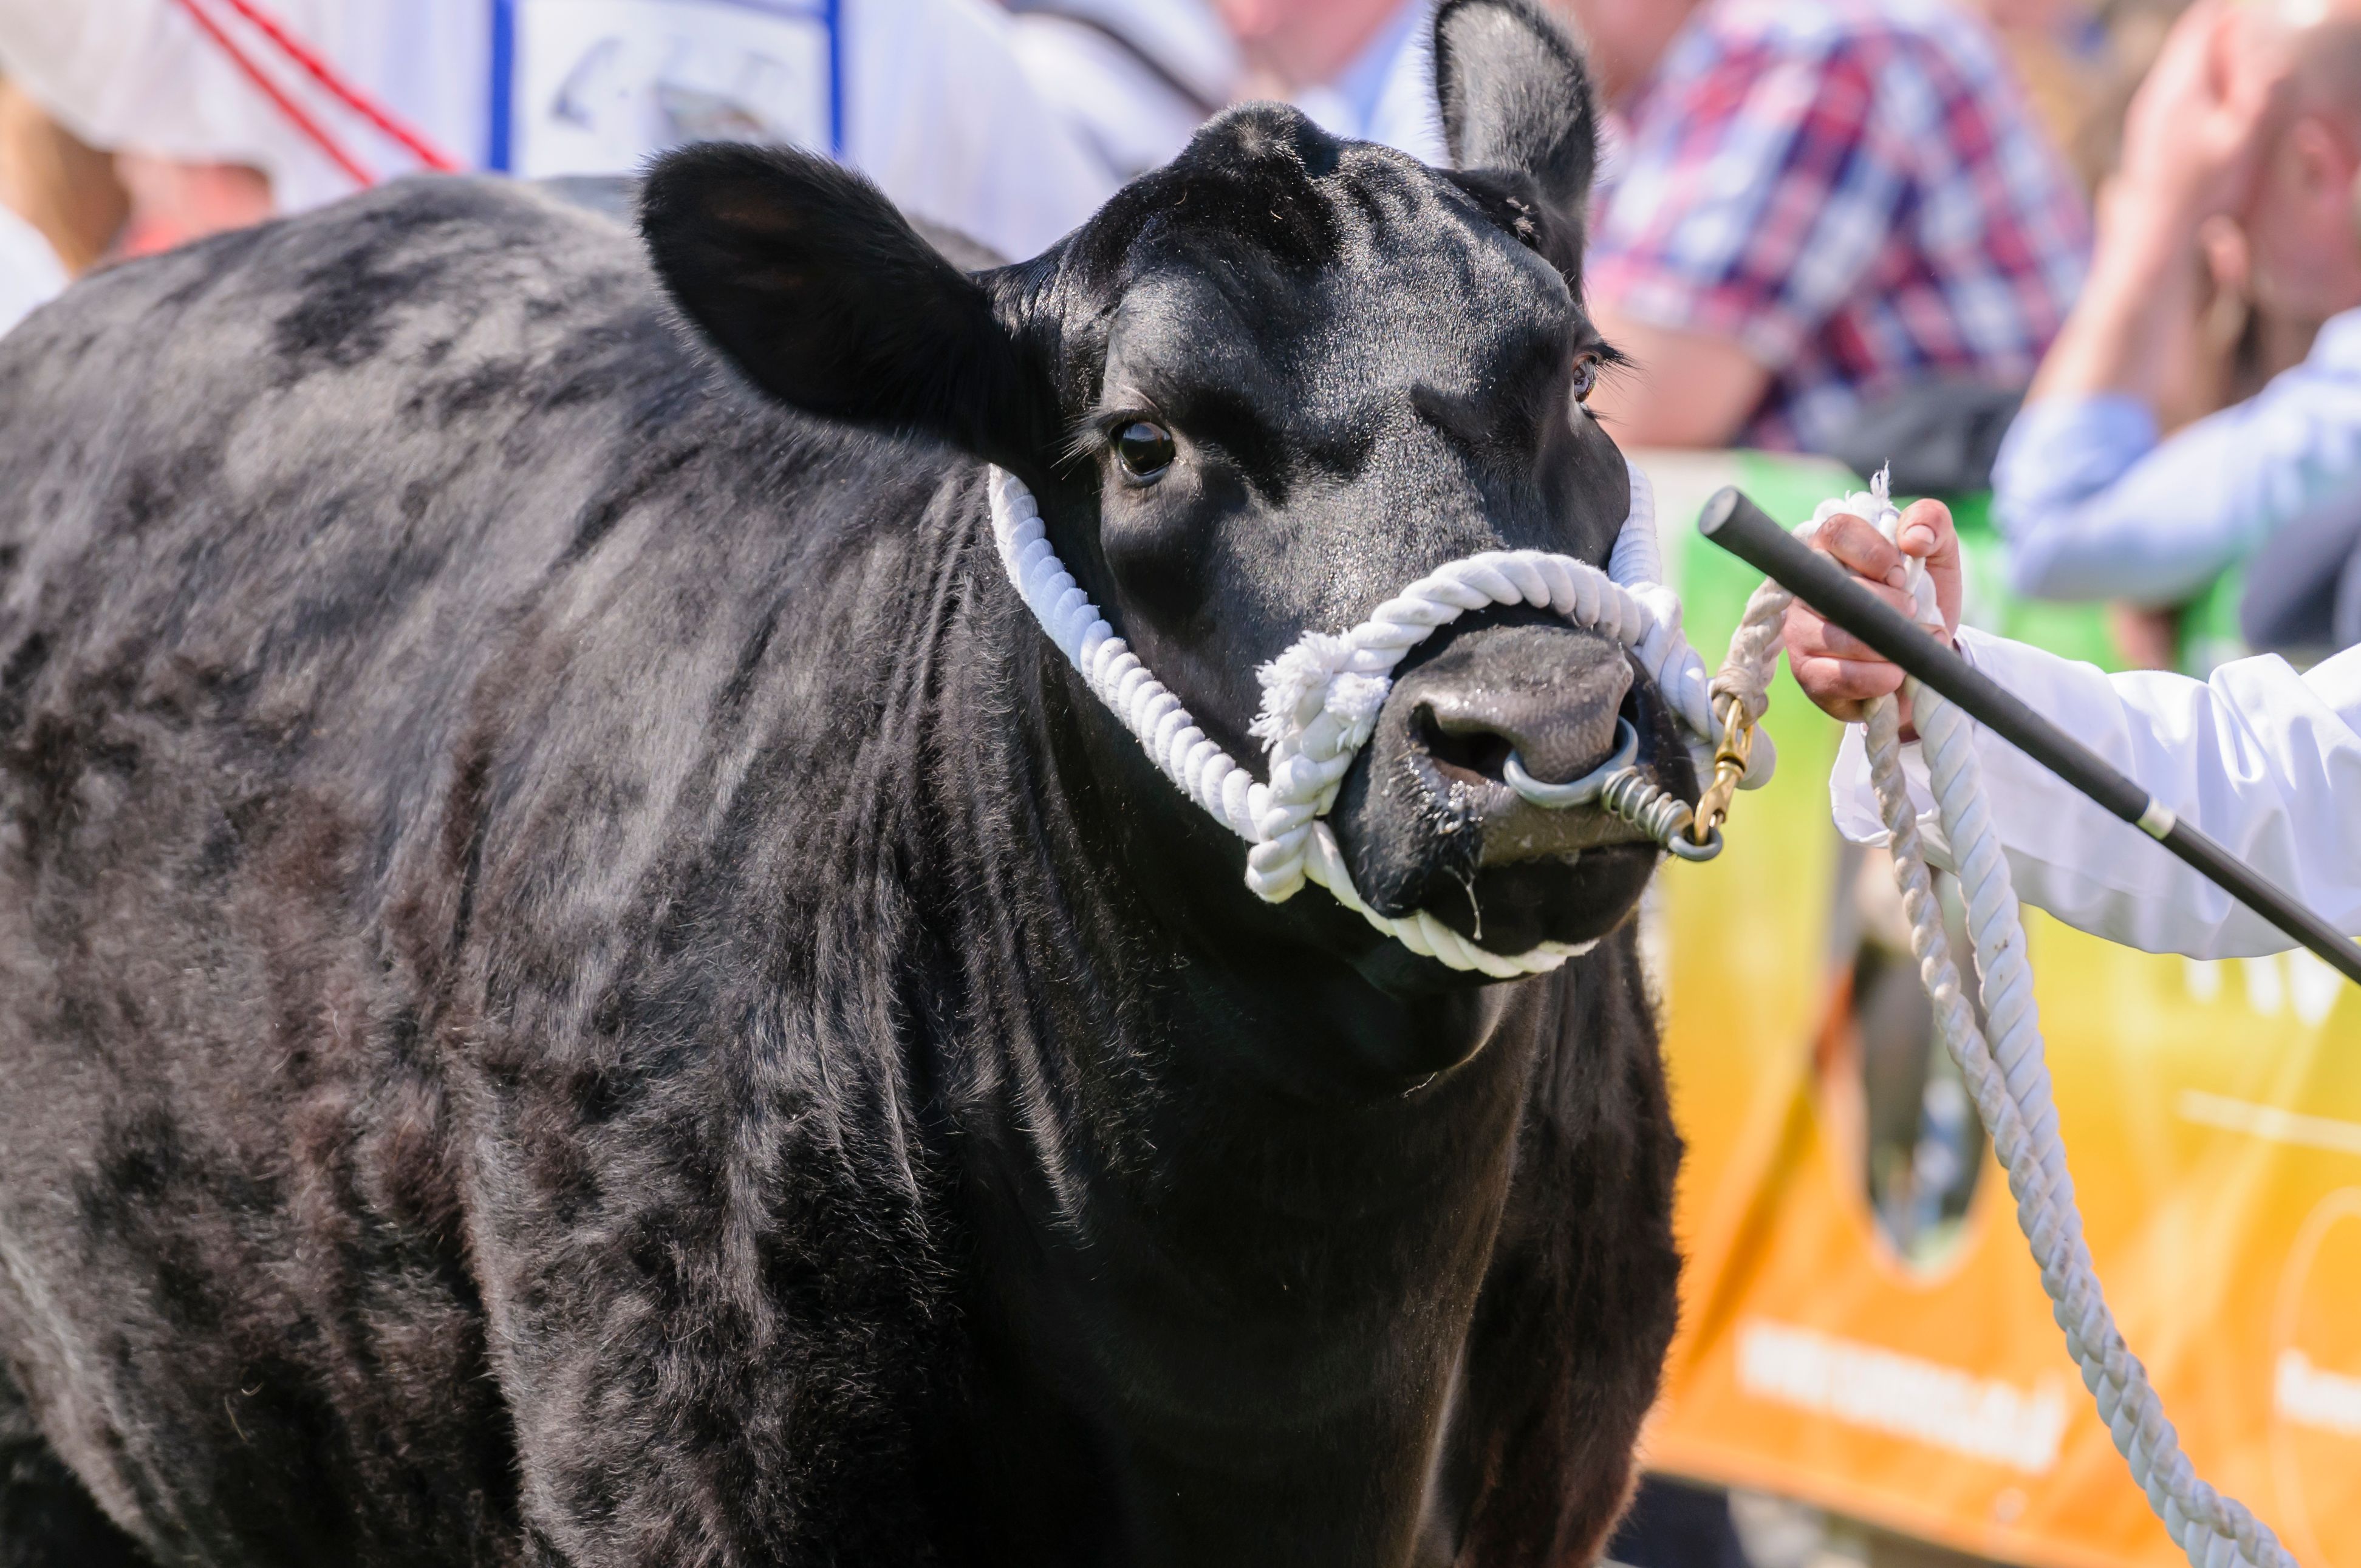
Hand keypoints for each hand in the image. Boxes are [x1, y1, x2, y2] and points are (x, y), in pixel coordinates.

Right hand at [1783, 499, 1961, 725]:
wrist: (1922, 656)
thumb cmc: (1923, 598)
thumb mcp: (1939, 554)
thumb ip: (1932, 522)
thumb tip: (1913, 538)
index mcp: (1833, 550)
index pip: (1836, 532)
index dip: (1872, 553)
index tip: (1901, 575)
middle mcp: (1807, 589)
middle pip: (1837, 589)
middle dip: (1888, 606)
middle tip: (1912, 613)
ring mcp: (1800, 632)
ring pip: (1837, 637)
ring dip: (1887, 645)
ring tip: (1911, 648)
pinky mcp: (1808, 674)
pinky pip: (1838, 676)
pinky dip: (1878, 678)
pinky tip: (1896, 674)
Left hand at [2113, 0, 2288, 224]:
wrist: (2155, 232)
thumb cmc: (2204, 192)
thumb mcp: (2242, 146)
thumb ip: (2260, 102)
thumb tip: (2278, 65)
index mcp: (2182, 88)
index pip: (2203, 27)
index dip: (2226, 7)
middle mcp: (2157, 94)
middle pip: (2186, 39)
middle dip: (2213, 17)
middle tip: (2235, 5)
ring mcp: (2148, 111)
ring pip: (2176, 60)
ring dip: (2201, 40)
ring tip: (2227, 25)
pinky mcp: (2146, 128)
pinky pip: (2170, 82)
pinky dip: (2191, 66)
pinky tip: (2208, 73)